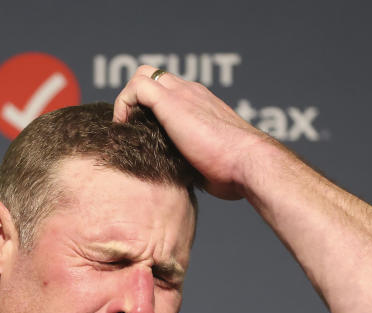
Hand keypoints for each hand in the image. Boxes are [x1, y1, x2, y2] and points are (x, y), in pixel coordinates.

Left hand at [113, 65, 279, 200]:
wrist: (247, 163)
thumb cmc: (234, 171)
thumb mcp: (208, 162)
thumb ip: (193, 159)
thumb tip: (183, 178)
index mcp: (202, 105)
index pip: (170, 90)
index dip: (150, 107)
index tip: (142, 134)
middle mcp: (192, 93)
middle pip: (154, 76)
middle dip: (136, 98)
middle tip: (131, 129)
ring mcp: (182, 94)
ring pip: (143, 74)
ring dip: (128, 99)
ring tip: (126, 128)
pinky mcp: (171, 101)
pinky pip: (137, 87)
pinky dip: (124, 104)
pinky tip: (126, 129)